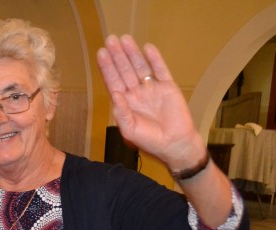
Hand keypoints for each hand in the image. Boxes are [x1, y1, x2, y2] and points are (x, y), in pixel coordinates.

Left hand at [96, 35, 204, 170]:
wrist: (175, 144)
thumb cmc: (150, 141)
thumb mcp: (130, 129)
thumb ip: (121, 112)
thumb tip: (115, 94)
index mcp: (125, 103)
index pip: (114, 82)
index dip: (107, 68)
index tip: (101, 54)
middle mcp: (137, 94)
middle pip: (125, 71)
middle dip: (117, 56)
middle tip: (110, 40)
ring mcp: (152, 89)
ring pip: (140, 67)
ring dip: (132, 54)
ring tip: (125, 39)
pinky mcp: (168, 87)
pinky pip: (161, 70)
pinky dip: (155, 59)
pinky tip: (147, 48)